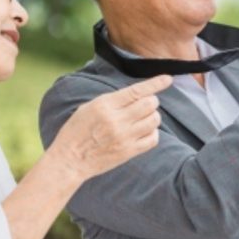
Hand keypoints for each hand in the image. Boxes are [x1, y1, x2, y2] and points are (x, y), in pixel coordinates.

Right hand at [48, 75, 172, 180]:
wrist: (70, 160)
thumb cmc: (77, 131)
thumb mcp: (89, 107)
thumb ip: (113, 100)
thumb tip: (137, 93)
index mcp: (105, 105)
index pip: (137, 90)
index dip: (155, 83)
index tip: (168, 79)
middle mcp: (117, 120)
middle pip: (150, 104)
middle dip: (152, 101)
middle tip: (145, 105)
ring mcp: (124, 137)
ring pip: (154, 120)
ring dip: (153, 116)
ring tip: (142, 119)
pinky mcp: (129, 152)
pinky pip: (153, 139)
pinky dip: (152, 133)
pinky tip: (143, 132)